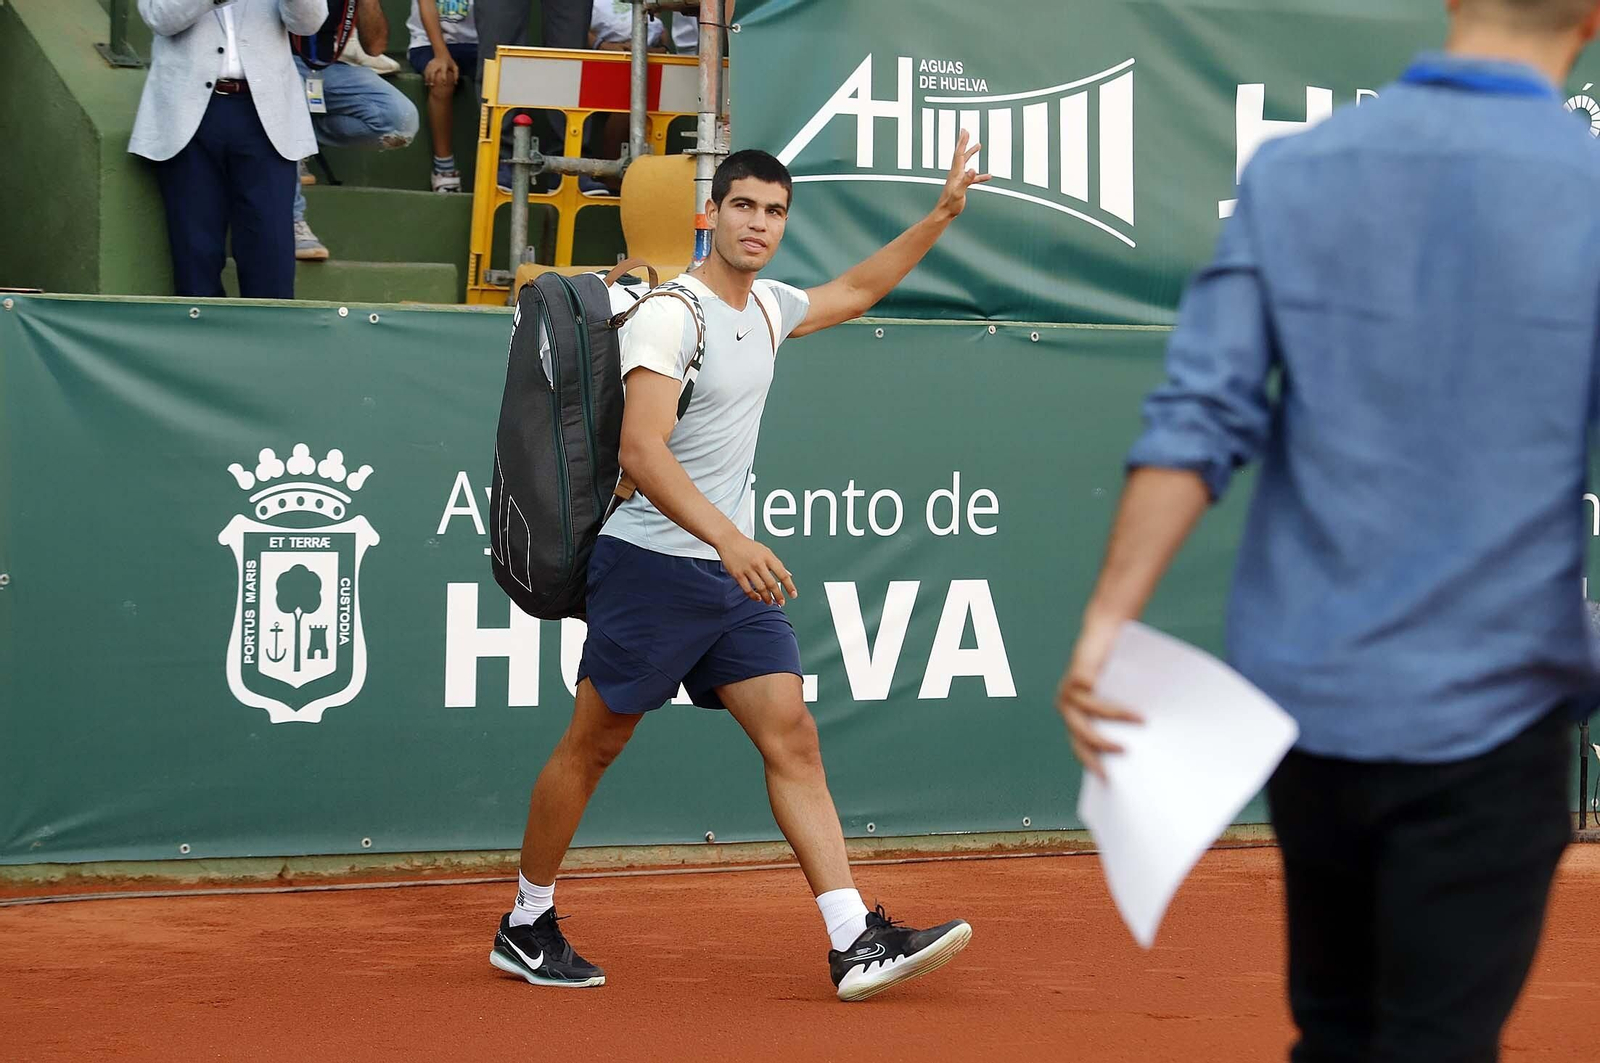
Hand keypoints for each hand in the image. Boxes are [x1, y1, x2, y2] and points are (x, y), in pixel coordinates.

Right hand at [424, 55, 457, 88]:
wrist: (442, 53)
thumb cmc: (449, 62)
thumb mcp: (454, 67)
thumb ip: (456, 75)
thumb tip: (456, 83)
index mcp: (444, 65)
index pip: (443, 72)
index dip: (444, 78)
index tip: (444, 84)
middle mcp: (437, 64)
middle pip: (433, 71)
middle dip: (432, 79)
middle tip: (432, 85)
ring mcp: (432, 63)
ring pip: (428, 71)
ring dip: (427, 78)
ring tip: (427, 85)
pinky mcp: (429, 64)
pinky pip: (426, 70)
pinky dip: (425, 75)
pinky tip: (425, 81)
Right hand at [717, 534, 797, 605]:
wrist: (729, 540)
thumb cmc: (748, 546)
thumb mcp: (765, 551)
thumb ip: (776, 563)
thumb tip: (788, 574)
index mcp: (767, 556)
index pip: (782, 574)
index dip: (789, 586)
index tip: (793, 594)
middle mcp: (758, 563)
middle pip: (772, 583)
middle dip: (778, 595)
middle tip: (782, 602)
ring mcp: (748, 569)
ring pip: (760, 588)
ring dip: (766, 597)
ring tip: (770, 602)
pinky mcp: (737, 574)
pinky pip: (747, 589)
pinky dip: (754, 596)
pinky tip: (757, 598)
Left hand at [935, 130, 991, 219]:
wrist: (944, 214)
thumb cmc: (951, 204)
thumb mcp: (960, 193)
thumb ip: (966, 181)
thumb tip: (973, 169)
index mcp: (956, 173)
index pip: (959, 154)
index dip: (962, 142)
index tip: (965, 131)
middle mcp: (955, 173)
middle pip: (960, 154)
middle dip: (964, 142)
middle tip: (966, 131)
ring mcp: (958, 179)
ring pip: (966, 163)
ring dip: (971, 153)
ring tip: (978, 146)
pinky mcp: (961, 186)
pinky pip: (971, 177)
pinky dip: (979, 175)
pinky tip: (988, 176)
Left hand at [1055, 610, 1142, 780]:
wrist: (1106, 632)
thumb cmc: (1116, 670)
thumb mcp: (1119, 699)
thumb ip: (1122, 721)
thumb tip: (1147, 749)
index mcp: (1075, 717)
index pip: (1081, 747)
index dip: (1093, 764)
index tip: (1109, 782)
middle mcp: (1067, 706)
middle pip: (1082, 735)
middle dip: (1103, 747)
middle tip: (1125, 753)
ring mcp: (1070, 690)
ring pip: (1091, 714)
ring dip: (1118, 719)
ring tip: (1143, 721)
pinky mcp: (1077, 674)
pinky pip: (1094, 694)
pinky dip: (1115, 702)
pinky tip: (1134, 707)